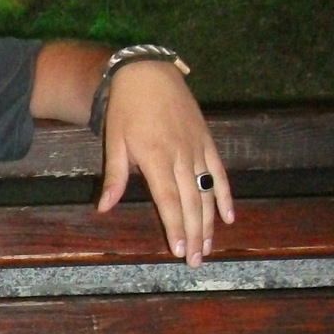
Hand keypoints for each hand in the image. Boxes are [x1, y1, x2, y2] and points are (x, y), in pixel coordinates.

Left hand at [97, 60, 234, 264]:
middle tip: (195, 260)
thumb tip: (104, 208)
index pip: (169, 200)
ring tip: (208, 247)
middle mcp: (180, 155)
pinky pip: (220, 172)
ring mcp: (197, 148)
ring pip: (207, 191)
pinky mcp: (207, 141)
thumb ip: (115, 176)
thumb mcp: (114, 141)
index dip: (175, 226)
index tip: (179, 249)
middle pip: (191, 202)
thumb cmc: (126, 109)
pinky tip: (228, 217)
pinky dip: (225, 195)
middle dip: (194, 233)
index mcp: (155, 157)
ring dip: (209, 222)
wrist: (149, 73)